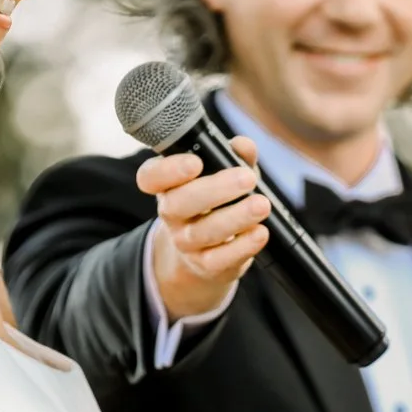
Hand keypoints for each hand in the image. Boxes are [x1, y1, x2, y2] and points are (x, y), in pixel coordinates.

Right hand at [140, 137, 270, 319]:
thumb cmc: (215, 201)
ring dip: (236, 217)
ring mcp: (185, 242)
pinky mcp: (205, 265)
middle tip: (247, 178)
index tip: (196, 162)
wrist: (207, 250)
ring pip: (203, 232)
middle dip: (215, 189)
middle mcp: (171, 214)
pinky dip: (243, 246)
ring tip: (261, 205)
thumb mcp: (223, 173)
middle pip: (179, 203)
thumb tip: (243, 146)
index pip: (150, 177)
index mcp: (167, 185)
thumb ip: (233, 156)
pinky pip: (220, 258)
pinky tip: (260, 233)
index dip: (168, 170)